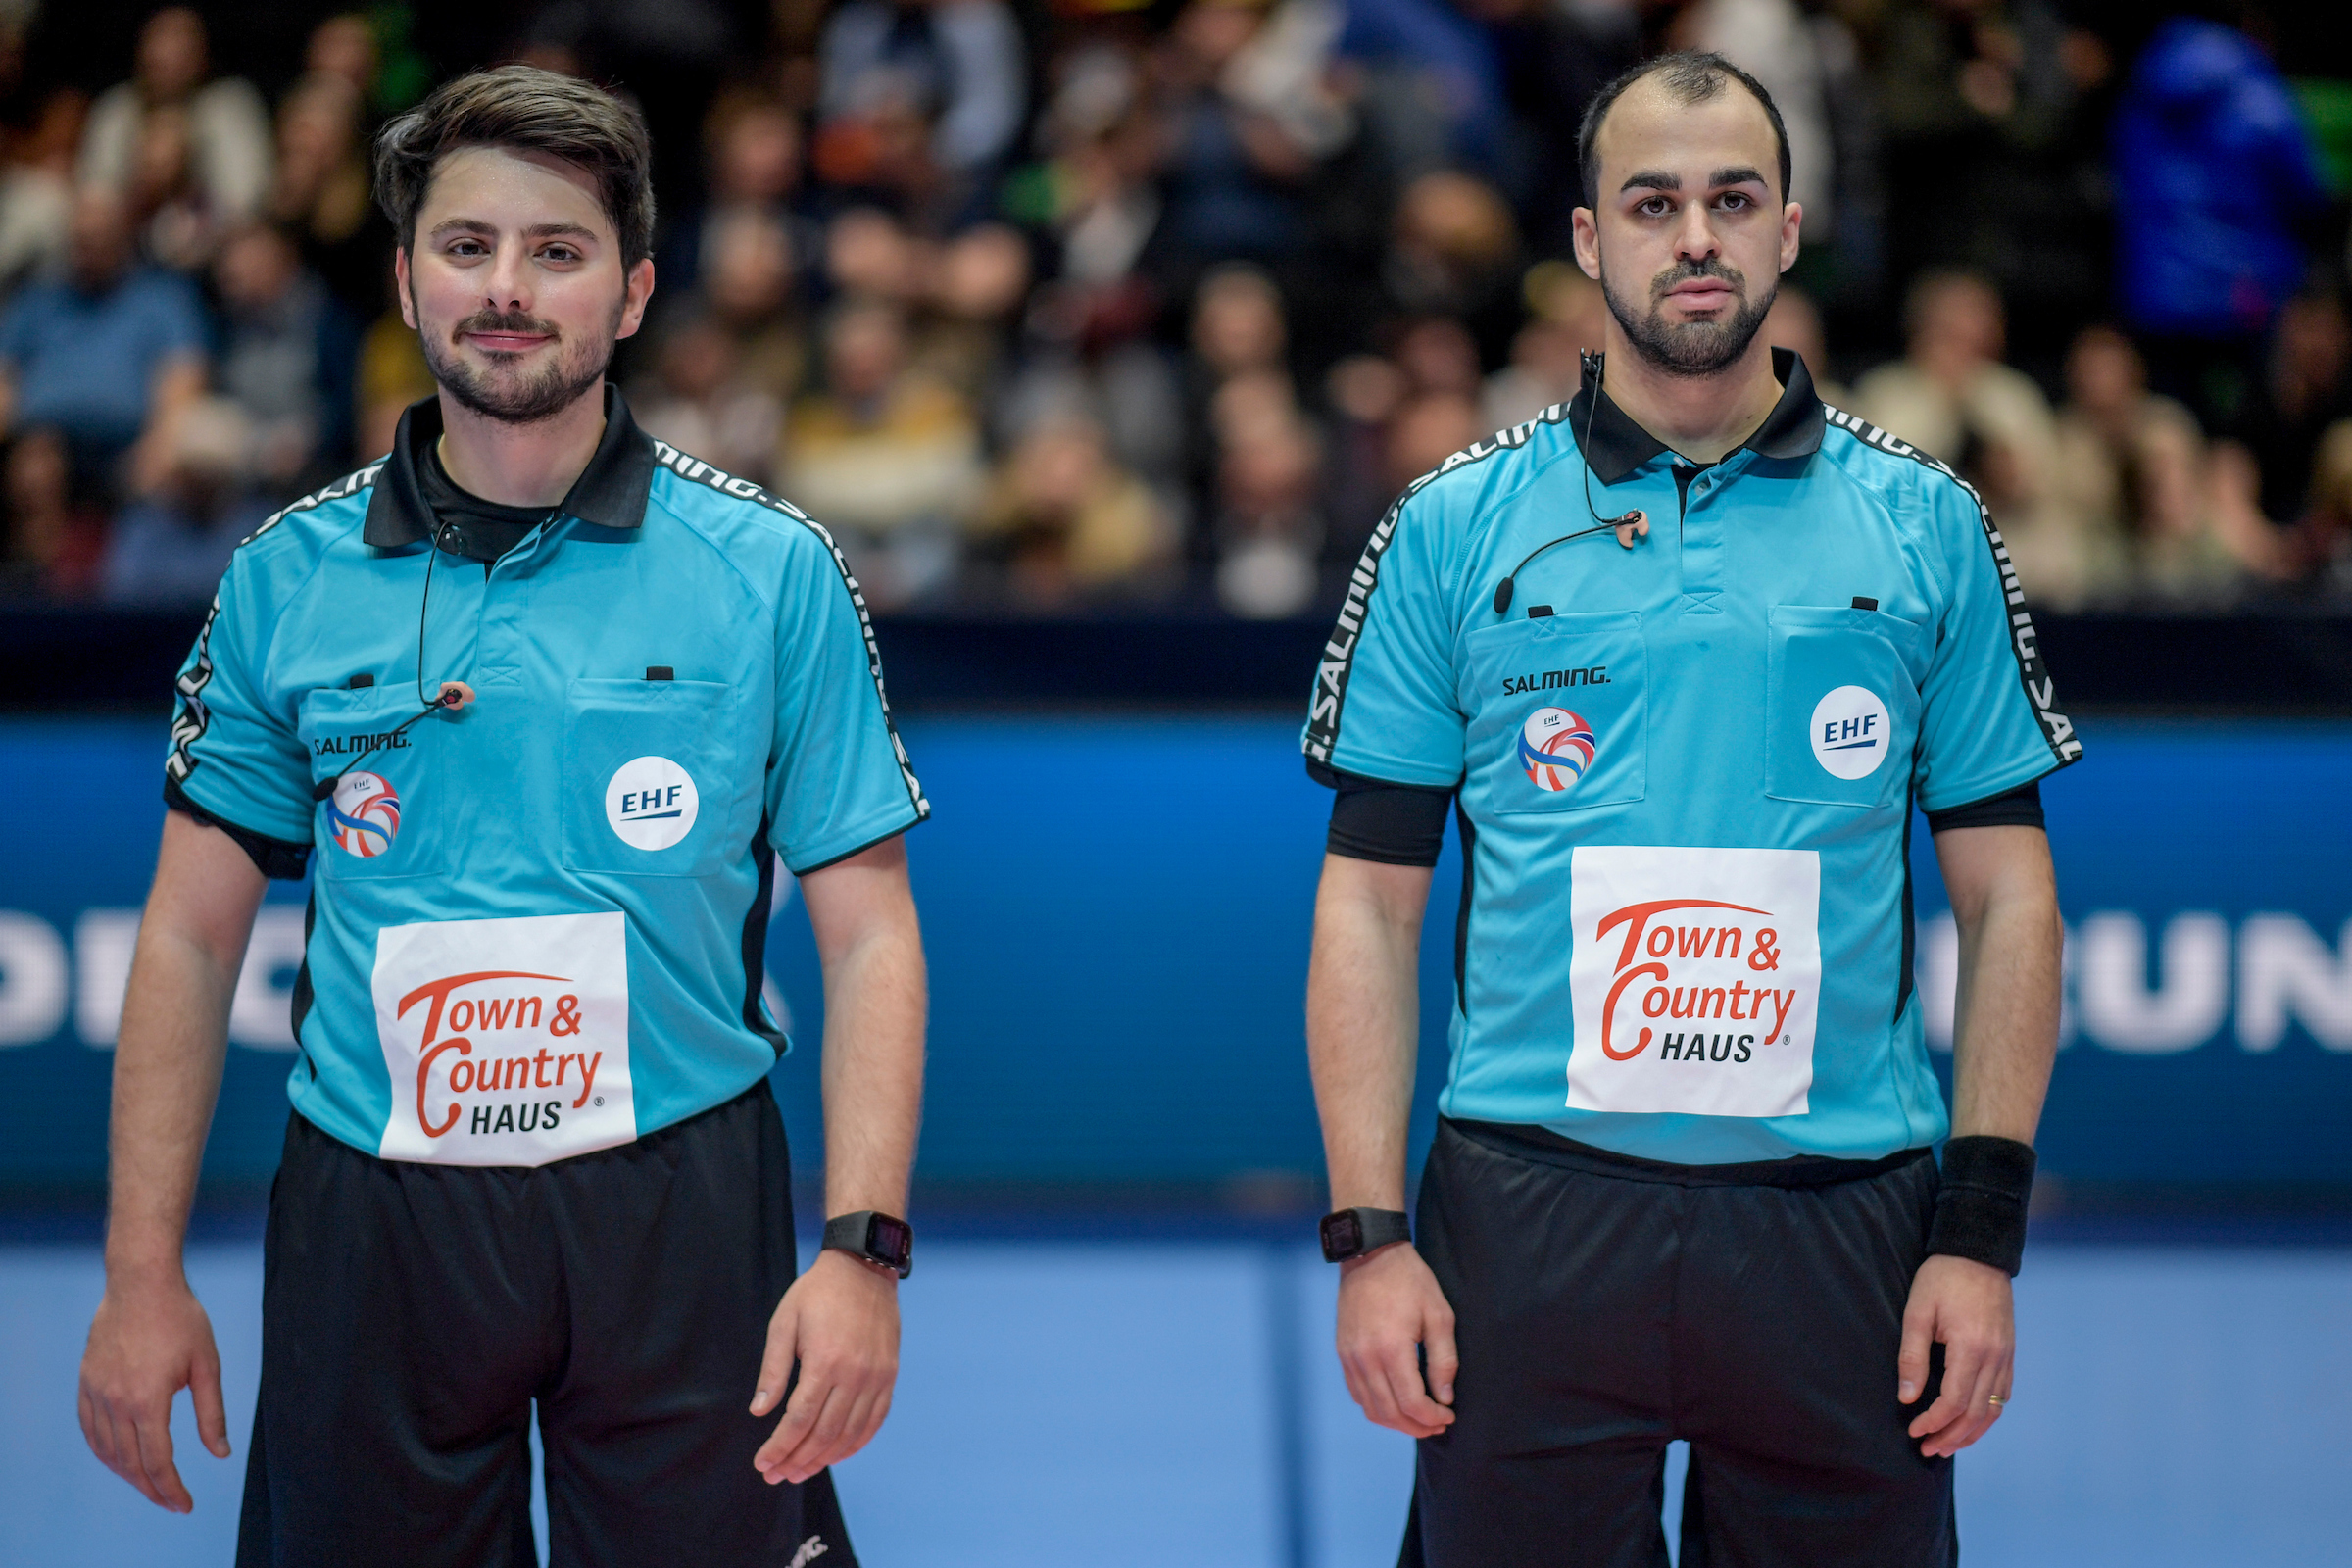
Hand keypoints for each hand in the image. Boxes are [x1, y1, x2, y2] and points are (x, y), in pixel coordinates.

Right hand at [78, 1272, 231, 1511]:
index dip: (170, 1488)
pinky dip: (104, 1452)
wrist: (141, 1283)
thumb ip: (212, 1413)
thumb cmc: (181, 1320)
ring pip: (106, 1451)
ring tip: (151, 1485)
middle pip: (130, 1463)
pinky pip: (90, 1430)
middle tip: (172, 1503)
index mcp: (148, 1400)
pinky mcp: (86, 1383)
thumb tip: (220, 1454)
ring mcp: (96, 1393)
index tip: (184, 1505)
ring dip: (127, 1474)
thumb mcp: (206, 1365)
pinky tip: (120, 1459)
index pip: (157, 1461)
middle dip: (152, 1488)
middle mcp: (115, 1402)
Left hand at [751, 1248, 899, 1484]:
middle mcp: (855, 1374)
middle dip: (796, 1460)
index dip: (779, 1447)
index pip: (799, 1420)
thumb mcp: (784, 1322)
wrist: (864, 1267)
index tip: (762, 1463)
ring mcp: (877, 1376)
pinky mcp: (889, 1375)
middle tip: (776, 1475)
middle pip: (824, 1434)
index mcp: (825, 1361)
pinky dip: (855, 1444)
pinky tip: (836, 1454)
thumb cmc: (818, 1293)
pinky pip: (874, 1421)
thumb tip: (759, 1411)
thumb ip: (773, 1370)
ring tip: (800, 1471)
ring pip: (850, 1434)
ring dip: (823, 1459)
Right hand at [1336, 1243, 1457, 1437]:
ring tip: (1419, 1419)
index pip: (1411, 1403)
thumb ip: (1443, 1360)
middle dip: (1417, 1426)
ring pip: (1371, 1408)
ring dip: (1397, 1422)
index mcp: (1391, 1349)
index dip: (1432, 1417)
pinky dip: (1376, 1407)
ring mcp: (1350, 1357)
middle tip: (1438, 1423)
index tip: (1449, 1415)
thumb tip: (1445, 1398)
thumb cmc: (1410, 1281)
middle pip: (1390, 1412)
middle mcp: (1365, 1358)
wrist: (1370, 1255)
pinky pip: (1357, 1393)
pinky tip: (1395, 1403)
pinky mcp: (1343, 1352)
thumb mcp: (1439, 1315)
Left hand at [1900, 1253, 2014, 1457]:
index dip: (1933, 1422)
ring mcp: (2006, 1356)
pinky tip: (1971, 1423)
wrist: (1978, 1253)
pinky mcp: (2009, 1352)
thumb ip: (1912, 1356)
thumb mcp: (1917, 1312)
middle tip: (1926, 1450)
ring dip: (1971, 1433)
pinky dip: (1987, 1415)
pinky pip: (2002, 1395)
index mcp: (1971, 1348)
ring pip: (1993, 1410)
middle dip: (1950, 1436)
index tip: (1913, 1431)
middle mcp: (1995, 1357)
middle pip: (1974, 1413)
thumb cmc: (1941, 1279)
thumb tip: (1907, 1397)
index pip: (1953, 1401)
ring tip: (1947, 1446)